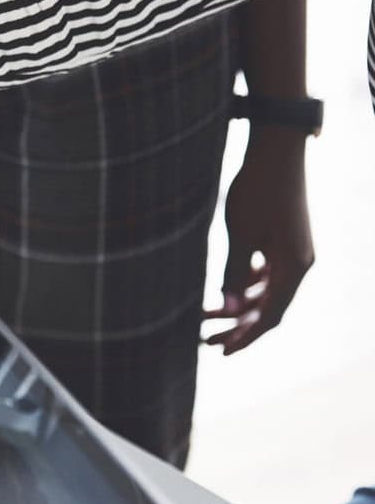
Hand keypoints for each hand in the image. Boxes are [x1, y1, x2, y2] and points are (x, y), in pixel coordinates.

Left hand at [204, 133, 313, 353]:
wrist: (276, 152)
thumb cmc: (256, 191)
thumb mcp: (239, 235)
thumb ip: (232, 273)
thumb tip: (227, 308)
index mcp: (294, 267)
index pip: (271, 316)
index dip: (246, 337)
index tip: (222, 352)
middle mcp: (299, 263)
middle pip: (268, 308)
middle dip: (237, 326)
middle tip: (205, 340)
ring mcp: (294, 252)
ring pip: (266, 292)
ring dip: (238, 305)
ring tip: (204, 317)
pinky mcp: (285, 242)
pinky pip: (267, 274)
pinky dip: (246, 285)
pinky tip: (225, 290)